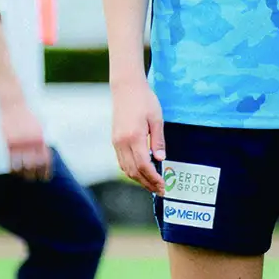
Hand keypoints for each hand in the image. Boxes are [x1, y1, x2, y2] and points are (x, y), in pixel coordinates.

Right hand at [2, 99, 51, 180]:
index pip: (45, 160)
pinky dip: (11, 166)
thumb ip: (40, 138)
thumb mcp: (37, 125)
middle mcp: (30, 142)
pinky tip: (11, 170)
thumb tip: (44, 151)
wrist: (11, 102)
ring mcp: (18, 142)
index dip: (45, 171)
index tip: (44, 178)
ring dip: (21, 172)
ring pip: (21, 164)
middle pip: (33, 165)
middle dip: (32, 174)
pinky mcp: (7, 141)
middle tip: (30, 179)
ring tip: (20, 175)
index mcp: (39, 138)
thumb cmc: (24, 114)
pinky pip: (9, 158)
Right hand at [111, 77, 164, 194]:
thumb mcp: (157, 119)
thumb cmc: (144, 100)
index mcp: (134, 137)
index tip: (163, 185)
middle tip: (160, 190)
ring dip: (139, 179)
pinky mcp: (115, 140)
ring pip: (126, 169)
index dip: (154, 178)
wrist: (126, 88)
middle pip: (134, 171)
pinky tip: (141, 172)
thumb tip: (161, 159)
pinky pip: (121, 162)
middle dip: (147, 183)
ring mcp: (116, 142)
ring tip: (152, 184)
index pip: (144, 165)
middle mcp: (122, 142)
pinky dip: (132, 171)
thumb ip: (158, 141)